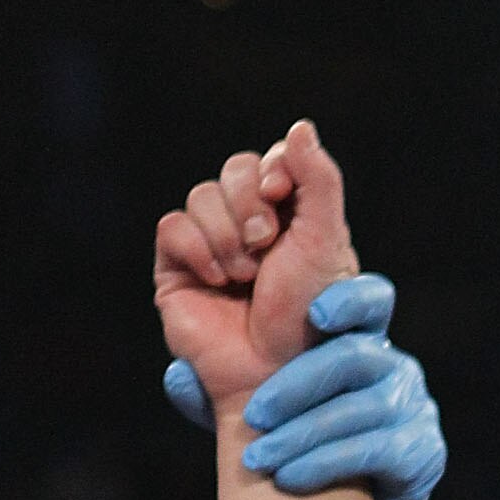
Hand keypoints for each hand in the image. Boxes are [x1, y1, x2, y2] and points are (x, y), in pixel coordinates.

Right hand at [153, 119, 358, 415]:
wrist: (276, 373)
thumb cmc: (311, 318)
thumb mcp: (326, 241)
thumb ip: (318, 180)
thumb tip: (301, 126)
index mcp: (293, 219)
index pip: (273, 161)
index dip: (274, 169)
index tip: (282, 192)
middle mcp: (252, 227)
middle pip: (234, 169)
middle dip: (249, 202)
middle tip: (267, 243)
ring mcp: (213, 247)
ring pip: (202, 196)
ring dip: (227, 234)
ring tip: (247, 276)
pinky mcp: (179, 269)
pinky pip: (173, 227)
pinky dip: (198, 249)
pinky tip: (219, 281)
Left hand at [166, 275, 444, 499]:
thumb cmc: (299, 448)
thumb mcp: (258, 414)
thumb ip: (219, 390)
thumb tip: (178, 374)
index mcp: (361, 339)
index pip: (372, 299)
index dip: (350, 299)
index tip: (316, 314)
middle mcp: (395, 367)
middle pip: (356, 356)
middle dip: (298, 384)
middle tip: (254, 416)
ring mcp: (415, 409)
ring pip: (363, 408)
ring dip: (305, 434)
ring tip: (260, 458)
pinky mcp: (423, 453)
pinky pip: (376, 451)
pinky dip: (327, 463)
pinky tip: (291, 477)